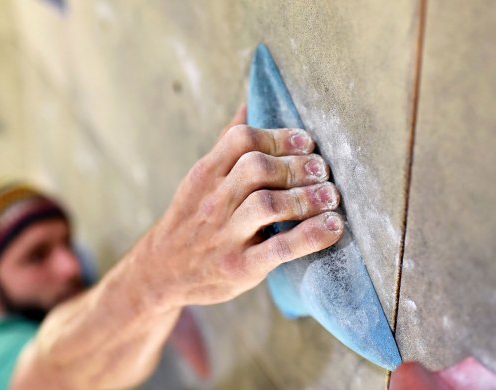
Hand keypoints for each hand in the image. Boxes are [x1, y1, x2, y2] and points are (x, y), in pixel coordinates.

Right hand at [142, 103, 343, 306]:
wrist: (163, 272)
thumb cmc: (192, 219)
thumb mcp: (200, 179)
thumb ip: (227, 144)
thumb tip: (250, 102)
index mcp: (205, 174)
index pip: (241, 140)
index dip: (280, 137)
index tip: (307, 143)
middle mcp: (213, 202)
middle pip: (257, 168)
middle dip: (297, 166)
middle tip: (324, 171)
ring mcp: (225, 236)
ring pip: (268, 205)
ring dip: (307, 197)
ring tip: (331, 196)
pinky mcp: (240, 267)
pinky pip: (280, 248)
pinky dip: (311, 235)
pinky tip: (332, 227)